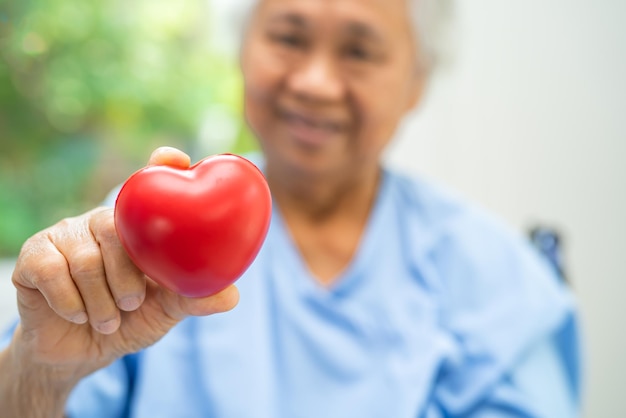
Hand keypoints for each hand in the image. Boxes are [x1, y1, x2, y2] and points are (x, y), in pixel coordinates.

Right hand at [9, 147, 238, 379]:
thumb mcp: (164, 312)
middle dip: (126, 276)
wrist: (80, 352)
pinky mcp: (33, 256)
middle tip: (132, 305)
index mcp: (136, 228)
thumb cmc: (128, 321)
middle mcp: (100, 222)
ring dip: (101, 300)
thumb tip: (232, 295)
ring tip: (109, 320)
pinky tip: (78, 315)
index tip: (174, 158)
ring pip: (85, 258)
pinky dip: (70, 301)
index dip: (161, 165)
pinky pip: (50, 270)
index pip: (147, 185)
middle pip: (114, 230)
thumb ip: (191, 300)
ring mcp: (65, 236)